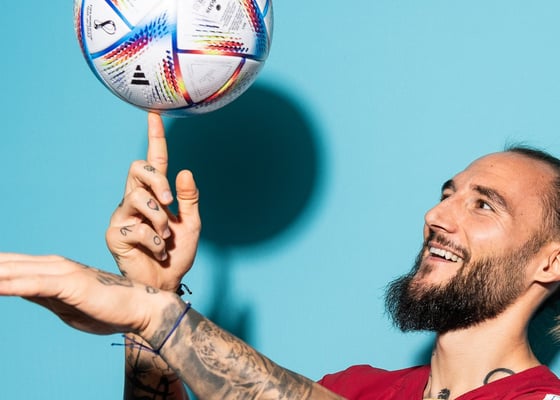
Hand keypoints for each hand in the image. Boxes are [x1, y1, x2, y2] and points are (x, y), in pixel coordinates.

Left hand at [0, 253, 177, 337]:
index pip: (7, 268)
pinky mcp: (68, 284)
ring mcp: (60, 272)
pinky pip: (30, 285)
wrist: (140, 308)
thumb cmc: (106, 309)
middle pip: (3, 265)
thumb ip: (40, 296)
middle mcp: (52, 265)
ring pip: (11, 271)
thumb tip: (17, 290)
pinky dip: (8, 284)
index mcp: (50, 270)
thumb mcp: (64, 306)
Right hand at [106, 113, 200, 291]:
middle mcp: (136, 199)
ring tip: (165, 239)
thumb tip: (184, 171)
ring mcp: (123, 215)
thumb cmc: (178, 253)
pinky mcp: (115, 233)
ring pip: (138, 198)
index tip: (155, 113)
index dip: (155, 136)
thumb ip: (188, 199)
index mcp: (156, 194)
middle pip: (137, 169)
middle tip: (169, 204)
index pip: (154, 160)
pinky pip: (137, 227)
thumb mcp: (191, 224)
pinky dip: (155, 241)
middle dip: (156, 182)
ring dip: (159, 220)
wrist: (168, 282)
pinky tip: (157, 251)